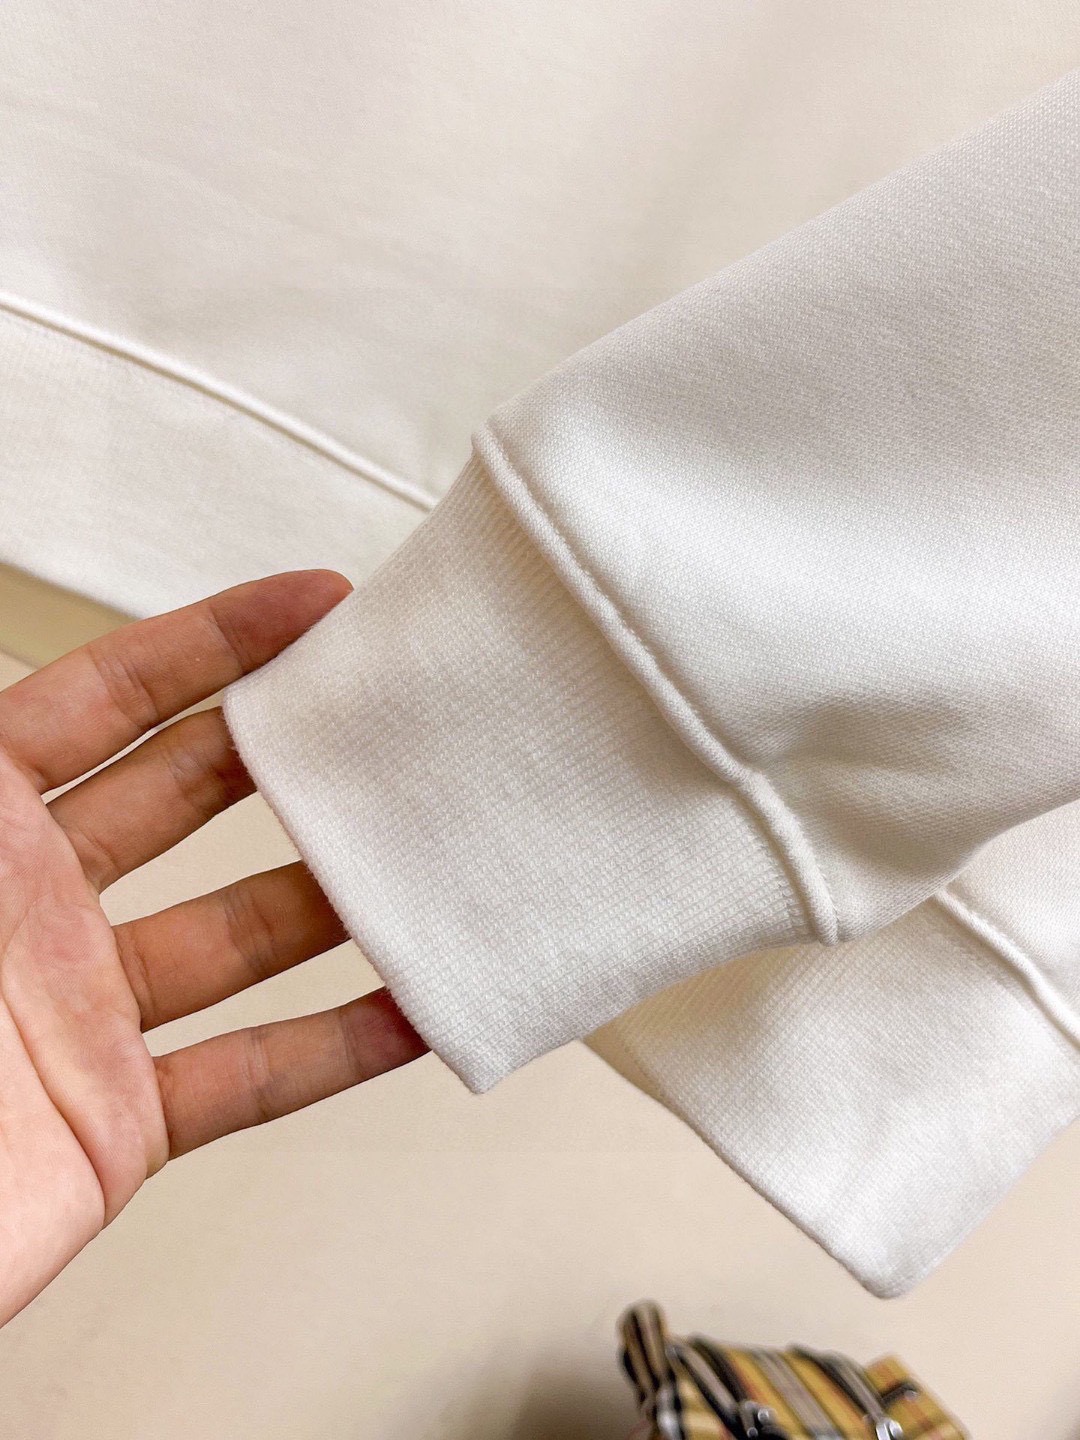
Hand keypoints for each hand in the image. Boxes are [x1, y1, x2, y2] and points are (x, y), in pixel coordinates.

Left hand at [0, 572, 426, 1323]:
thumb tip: (7, 673)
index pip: (105, 700)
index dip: (212, 643)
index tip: (312, 607)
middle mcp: (33, 910)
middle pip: (190, 799)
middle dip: (291, 748)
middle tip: (383, 714)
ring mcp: (81, 1014)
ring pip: (241, 932)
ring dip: (338, 895)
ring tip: (420, 850)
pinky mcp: (114, 1123)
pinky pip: (249, 1074)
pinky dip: (337, 1049)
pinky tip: (408, 1009)